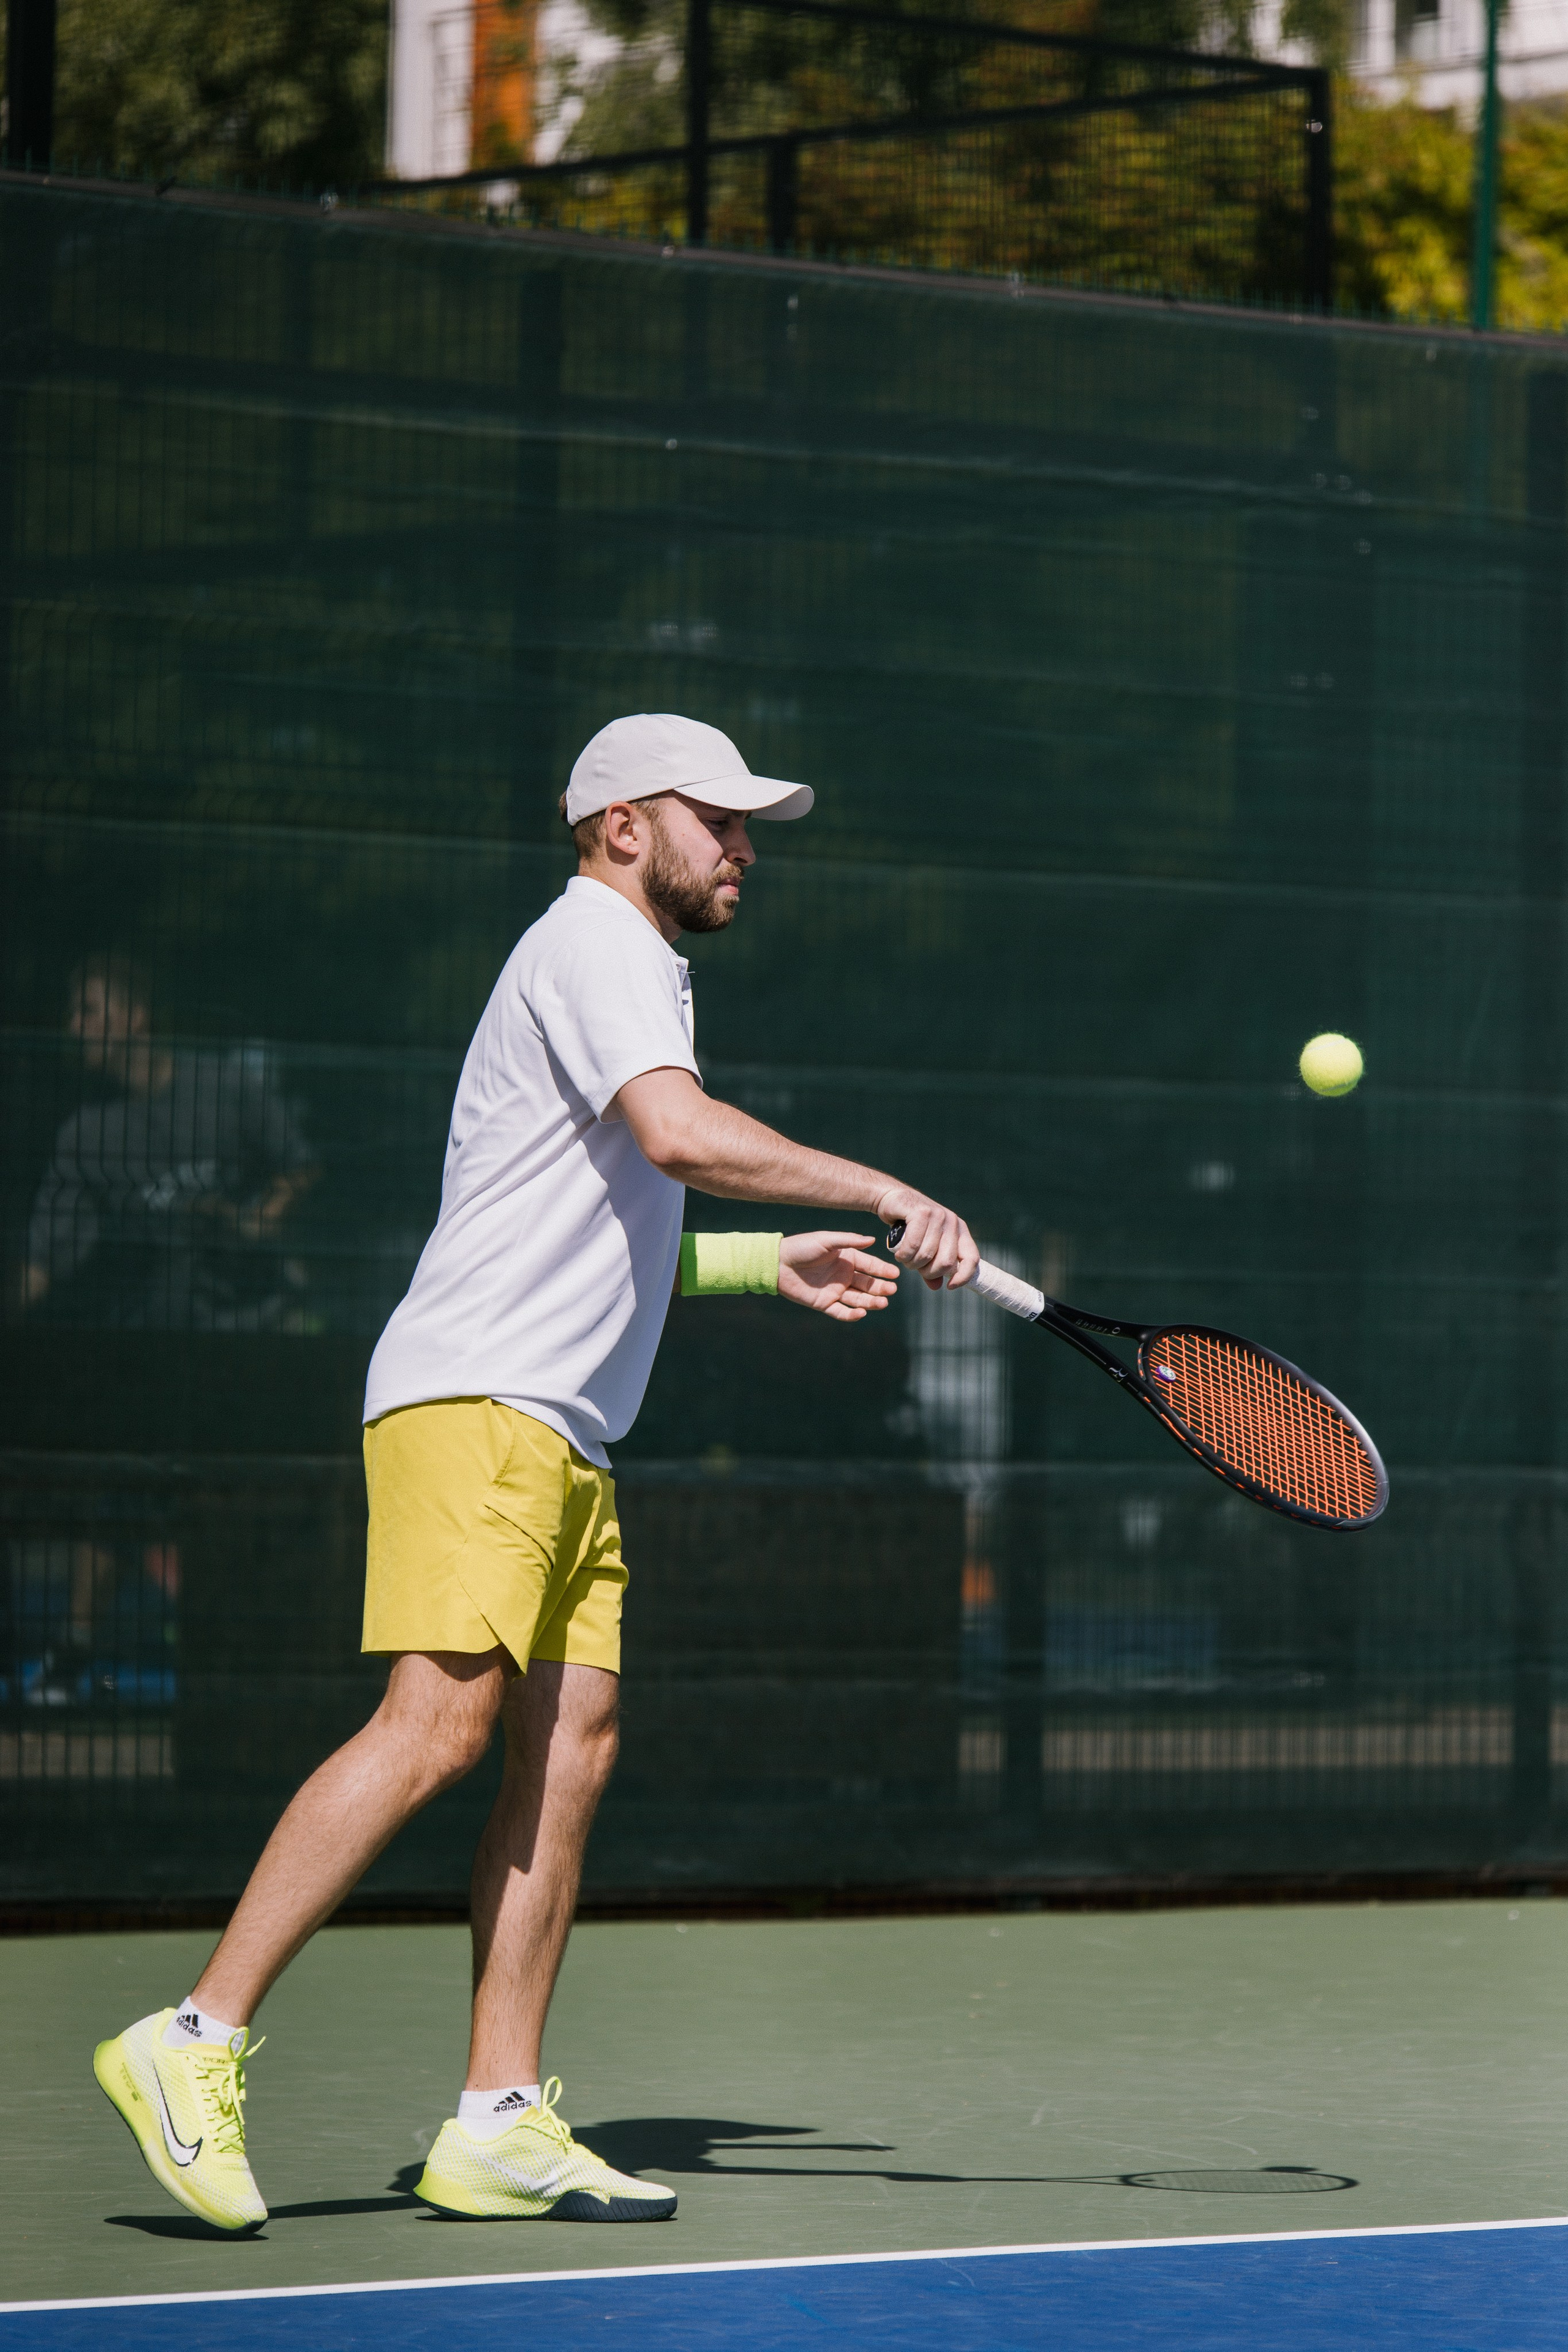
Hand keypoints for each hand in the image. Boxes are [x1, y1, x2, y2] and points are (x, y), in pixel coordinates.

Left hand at [778, 1233, 900, 1321]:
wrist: (777, 1263)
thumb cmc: (802, 1247)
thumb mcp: (826, 1240)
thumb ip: (849, 1240)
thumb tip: (873, 1240)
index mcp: (847, 1258)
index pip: (870, 1265)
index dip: (882, 1270)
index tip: (896, 1274)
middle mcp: (844, 1275)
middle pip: (867, 1284)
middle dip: (880, 1287)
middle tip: (891, 1290)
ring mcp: (835, 1290)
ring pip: (858, 1299)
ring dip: (871, 1301)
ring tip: (883, 1303)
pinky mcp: (824, 1303)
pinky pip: (841, 1312)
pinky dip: (852, 1314)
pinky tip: (861, 1312)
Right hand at [874, 1187, 978, 1290]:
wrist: (892, 1198)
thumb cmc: (909, 1226)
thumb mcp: (924, 1247)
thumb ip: (931, 1267)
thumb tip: (937, 1287)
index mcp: (960, 1231)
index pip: (972, 1258)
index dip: (964, 1276)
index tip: (950, 1286)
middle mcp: (952, 1222)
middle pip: (947, 1262)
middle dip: (928, 1272)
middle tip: (915, 1267)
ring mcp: (938, 1215)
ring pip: (927, 1255)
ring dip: (911, 1263)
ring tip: (904, 1258)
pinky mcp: (921, 1212)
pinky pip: (913, 1245)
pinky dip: (903, 1255)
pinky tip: (898, 1253)